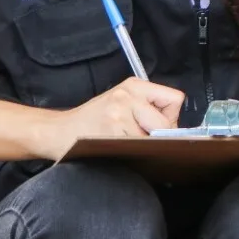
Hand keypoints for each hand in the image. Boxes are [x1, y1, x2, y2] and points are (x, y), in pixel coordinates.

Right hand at [37, 77, 185, 160]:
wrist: (58, 131)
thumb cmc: (93, 120)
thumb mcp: (122, 103)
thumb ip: (150, 109)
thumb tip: (179, 131)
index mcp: (134, 85)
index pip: (174, 99)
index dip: (170, 117)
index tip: (156, 126)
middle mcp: (126, 96)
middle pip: (166, 122)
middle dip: (159, 136)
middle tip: (139, 137)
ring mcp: (118, 114)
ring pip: (153, 139)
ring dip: (144, 147)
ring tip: (123, 142)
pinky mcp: (111, 132)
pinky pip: (137, 148)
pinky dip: (132, 153)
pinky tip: (117, 148)